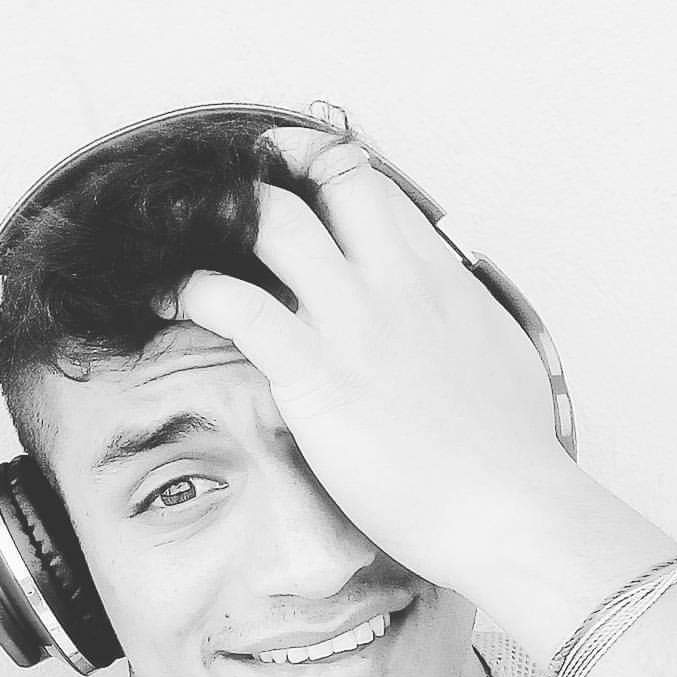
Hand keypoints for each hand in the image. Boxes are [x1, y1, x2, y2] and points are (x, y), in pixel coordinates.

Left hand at [159, 128, 572, 595]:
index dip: (325, 169)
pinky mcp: (317, 374)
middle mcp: (396, 281)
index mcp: (440, 275)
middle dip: (275, 167)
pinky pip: (237, 307)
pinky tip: (168, 299)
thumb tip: (451, 316)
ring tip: (186, 235)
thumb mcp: (502, 358)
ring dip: (223, 219)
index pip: (376, 187)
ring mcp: (354, 322)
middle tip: (233, 187)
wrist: (504, 509)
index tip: (296, 177)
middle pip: (329, 176)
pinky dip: (193, 292)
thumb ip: (462, 321)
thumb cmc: (508, 455)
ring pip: (275, 223)